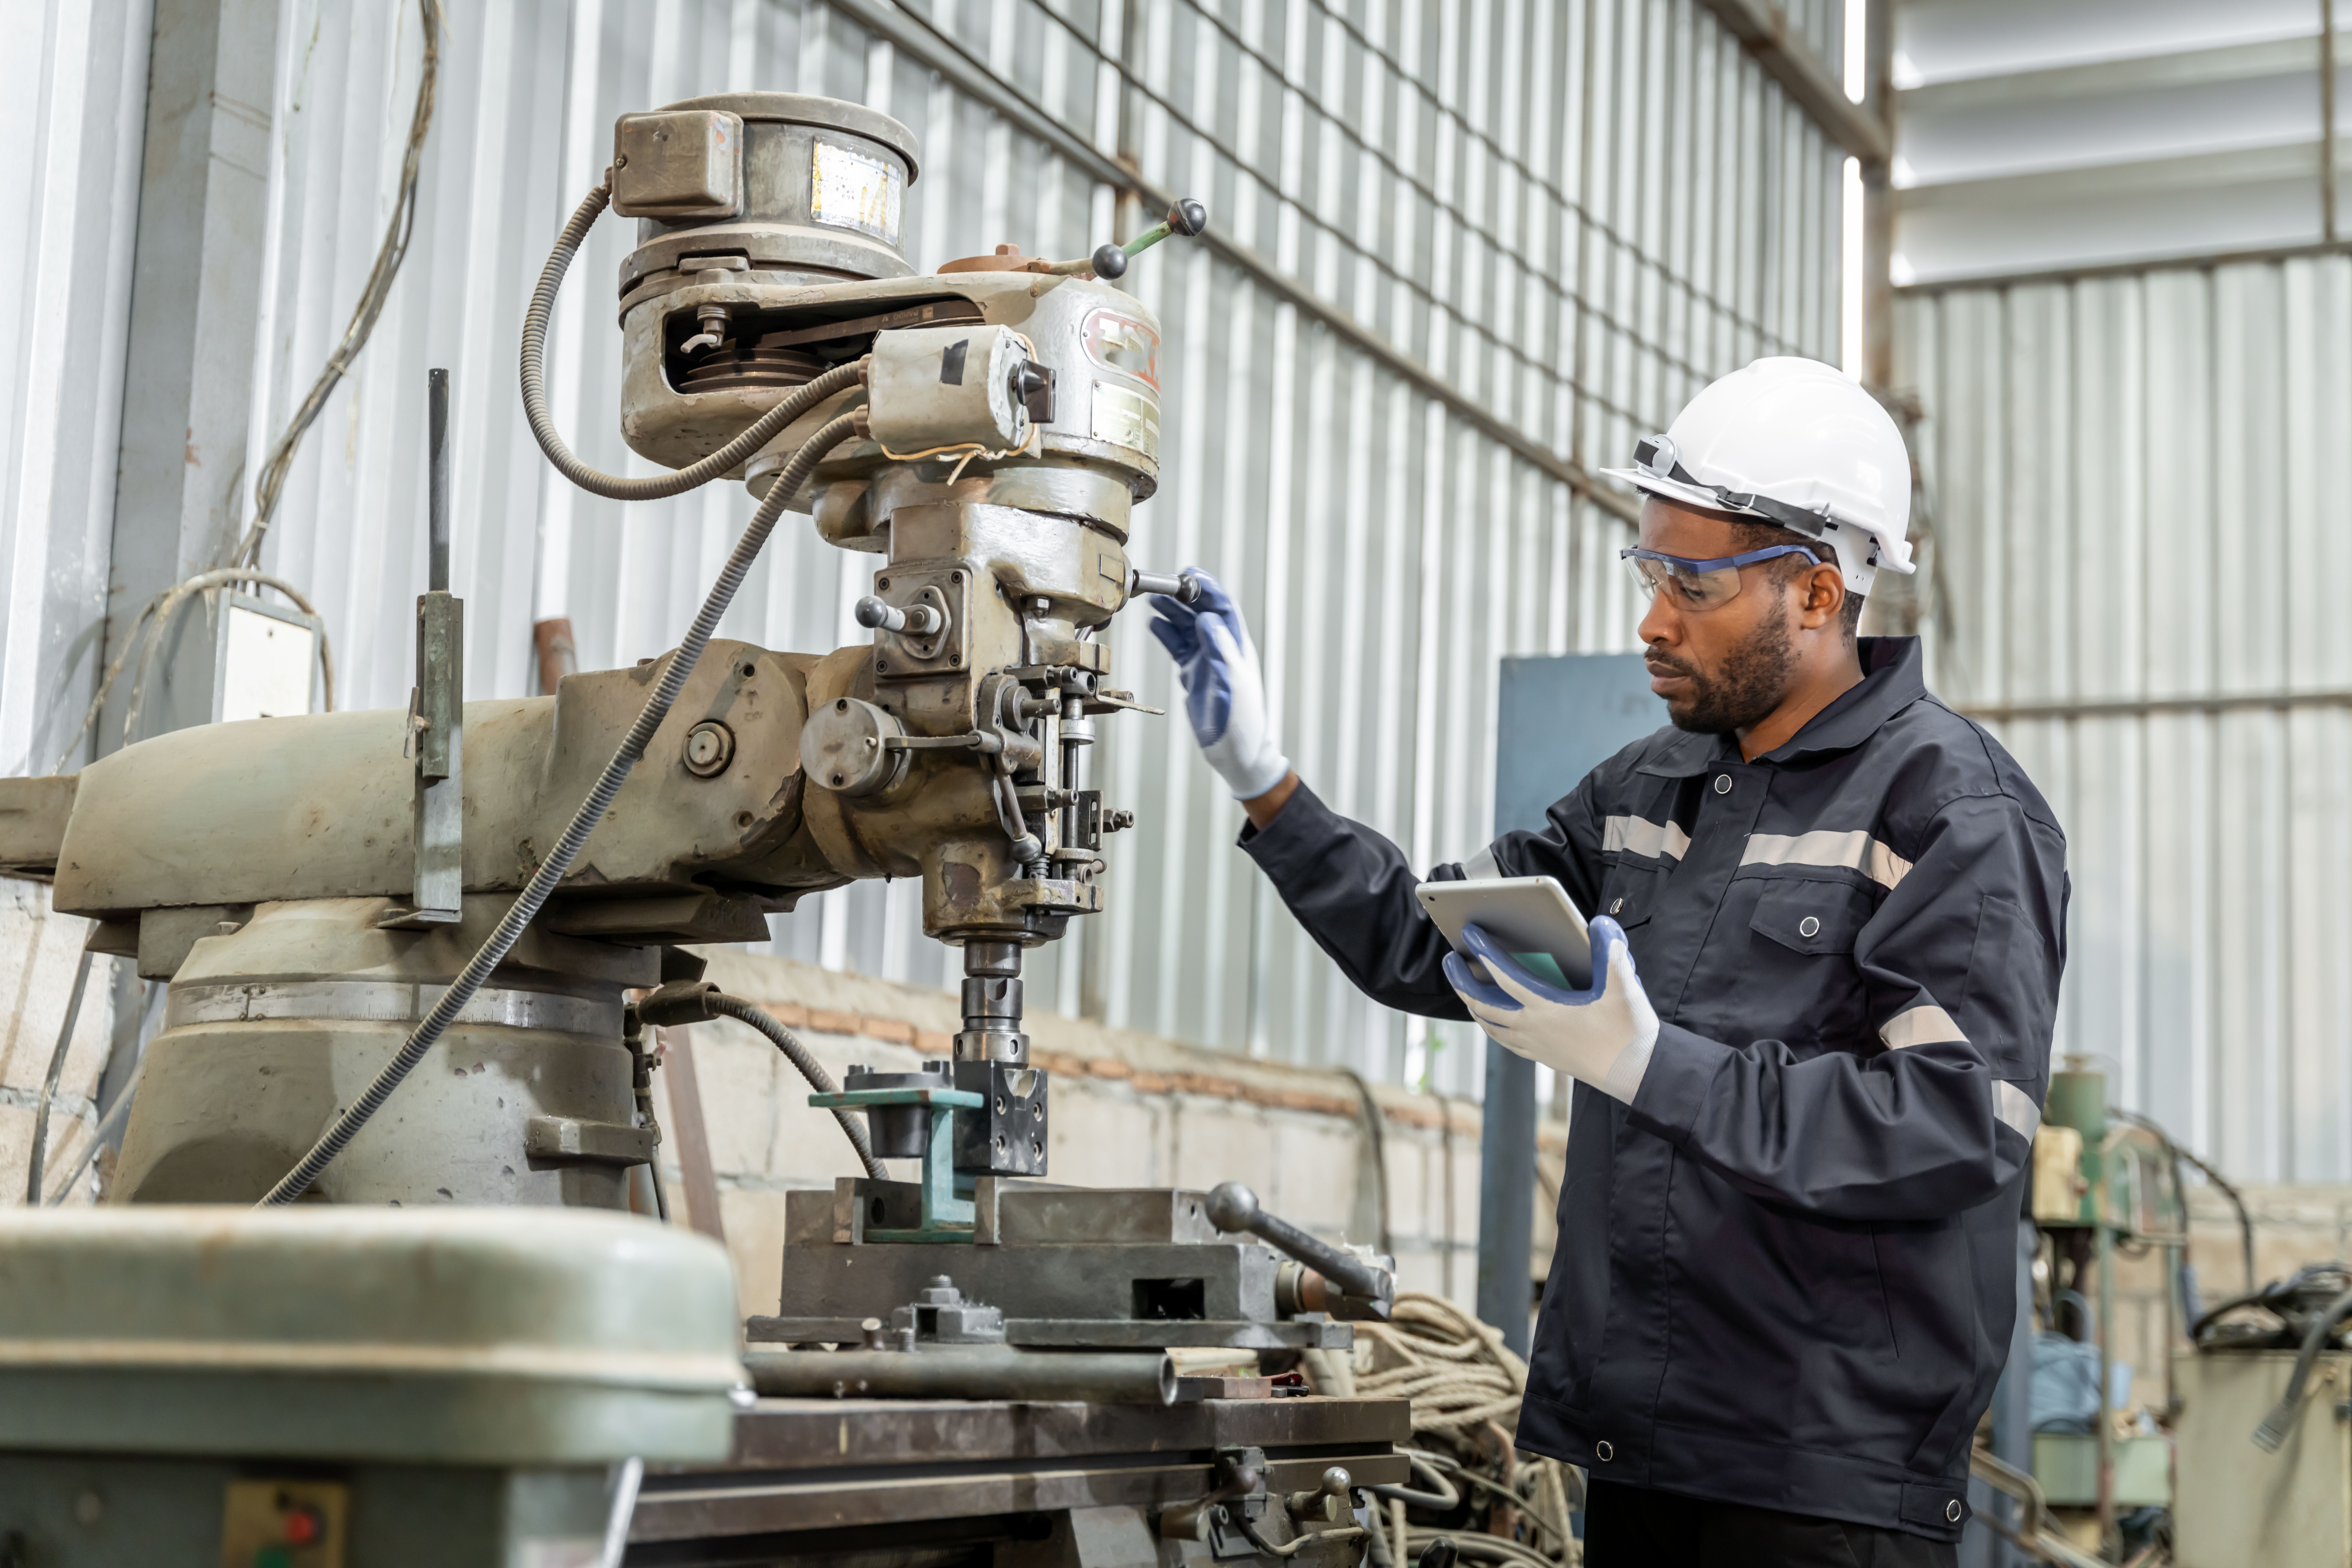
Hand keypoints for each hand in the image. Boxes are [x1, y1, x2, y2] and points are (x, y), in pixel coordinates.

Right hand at [1145, 568, 1289, 800]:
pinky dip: (1166, 634)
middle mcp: (1221, 648)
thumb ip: (1220, 650)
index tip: (1189, 574)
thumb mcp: (1233, 683)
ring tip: (1154, 599)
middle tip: (1163, 584)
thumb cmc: (1243, 722)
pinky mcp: (1193, 673)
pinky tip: (1155, 624)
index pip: (1223, 608)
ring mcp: (1206, 660)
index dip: (1208, 588)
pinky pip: (1178, 647)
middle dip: (1184, 596)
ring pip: (1187, 627)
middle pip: (1201, 612)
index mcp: (1236, 647)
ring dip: (1172, 611)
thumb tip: (1207, 618)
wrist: (1236, 752)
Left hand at [1443, 918, 1658, 1102]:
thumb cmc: (1628, 1031)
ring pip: (1490, 1025)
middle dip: (1462, 981)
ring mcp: (1535, 1046)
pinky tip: (1492, 1017)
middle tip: (1450, 959)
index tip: (1468, 934)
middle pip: (1483, 1005)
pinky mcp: (1543, 1057)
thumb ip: (1610, 951)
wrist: (1635, 1074)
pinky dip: (1490, 1025)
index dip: (1485, 953)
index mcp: (1546, 1009)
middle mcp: (1533, 1029)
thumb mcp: (1623, 986)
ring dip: (1473, 1004)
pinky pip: (1504, 1040)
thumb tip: (1599, 923)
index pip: (1506, 976)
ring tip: (1465, 987)